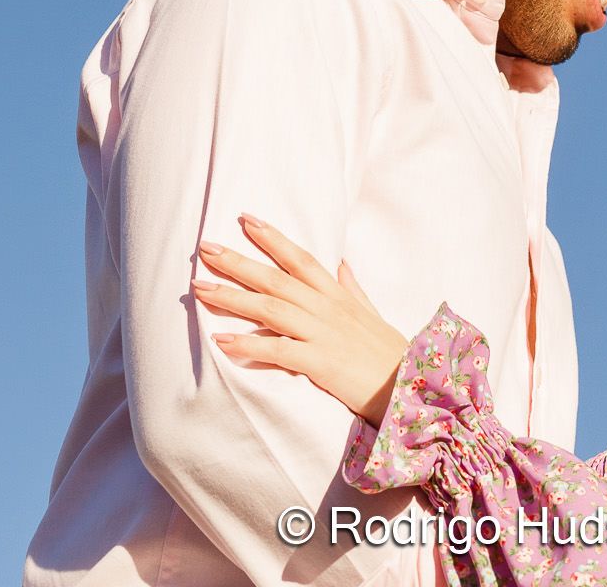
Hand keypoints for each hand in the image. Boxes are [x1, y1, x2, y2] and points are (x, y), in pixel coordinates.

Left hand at [193, 214, 407, 423]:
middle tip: (205, 247)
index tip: (245, 220)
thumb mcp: (370, 312)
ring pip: (270, 308)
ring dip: (232, 297)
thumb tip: (342, 263)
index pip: (299, 257)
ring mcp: (322, 332)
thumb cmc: (386, 351)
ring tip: (199, 288)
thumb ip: (352, 287)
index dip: (272, 237)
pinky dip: (247, 344)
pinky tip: (221, 341)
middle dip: (238, 261)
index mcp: (336, 294)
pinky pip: (277, 350)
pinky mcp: (320, 362)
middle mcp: (326, 307)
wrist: (406, 386)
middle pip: (275, 278)